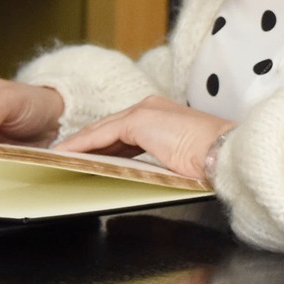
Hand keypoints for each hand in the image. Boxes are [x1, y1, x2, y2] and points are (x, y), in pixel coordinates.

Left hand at [54, 96, 233, 181]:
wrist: (226, 153)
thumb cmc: (211, 162)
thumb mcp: (177, 160)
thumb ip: (156, 160)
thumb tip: (139, 175)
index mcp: (163, 116)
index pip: (122, 131)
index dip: (100, 144)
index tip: (83, 158)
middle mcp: (152, 107)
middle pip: (107, 128)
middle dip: (84, 143)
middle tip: (62, 157)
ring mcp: (145, 111)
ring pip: (100, 131)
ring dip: (77, 145)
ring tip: (57, 158)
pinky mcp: (139, 120)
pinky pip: (100, 136)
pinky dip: (80, 146)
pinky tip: (66, 155)